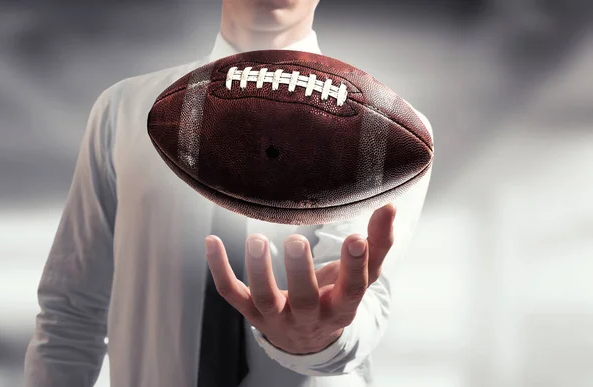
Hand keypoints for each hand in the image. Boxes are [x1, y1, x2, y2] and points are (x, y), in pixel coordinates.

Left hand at [204, 203, 395, 354]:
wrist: (307, 337)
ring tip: (257, 239)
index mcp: (341, 307)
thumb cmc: (336, 296)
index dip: (354, 267)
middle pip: (305, 300)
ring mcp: (277, 317)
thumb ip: (378, 244)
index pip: (352, 290)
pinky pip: (231, 293)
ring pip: (265, 298)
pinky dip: (219, 269)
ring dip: (259, 270)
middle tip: (296, 241)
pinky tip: (212, 241)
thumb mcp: (362, 277)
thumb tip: (390, 205)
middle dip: (300, 272)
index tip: (355, 239)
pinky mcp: (250, 312)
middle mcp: (309, 317)